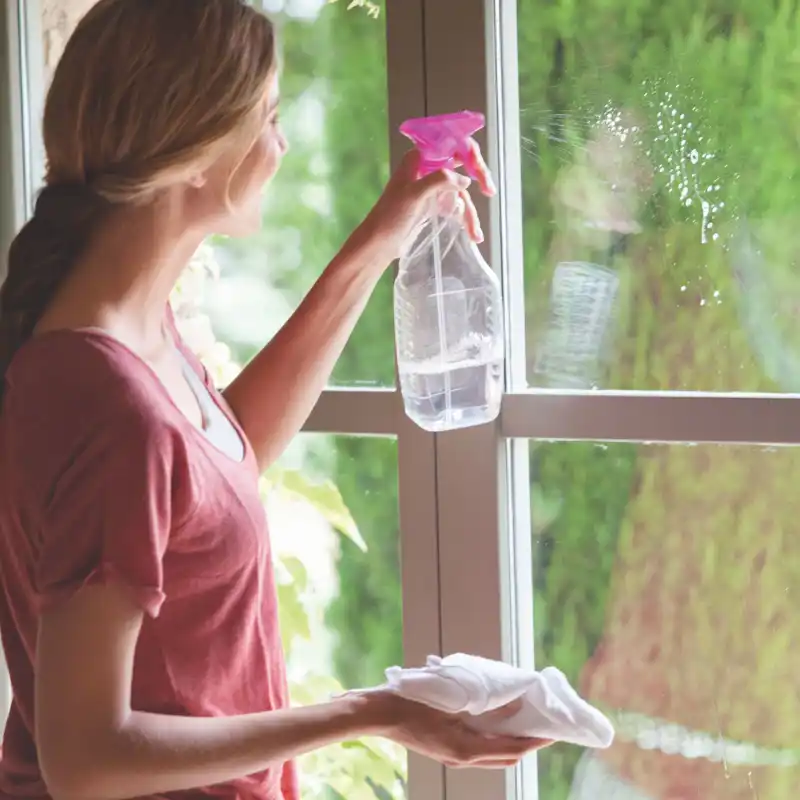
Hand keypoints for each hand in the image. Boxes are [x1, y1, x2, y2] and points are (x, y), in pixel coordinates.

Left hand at [356, 139, 496, 263]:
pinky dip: (464, 219)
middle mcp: (427, 169)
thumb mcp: (415, 195)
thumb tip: (465, 181)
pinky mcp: (433, 205)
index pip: (451, 145)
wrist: (379, 244)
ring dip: (470, 212)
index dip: (469, 154)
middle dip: (477, 179)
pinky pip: (455, 206)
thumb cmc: (391, 217)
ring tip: (476, 234)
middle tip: (490, 191)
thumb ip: (440, 180)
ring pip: (460, 192)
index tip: (479, 171)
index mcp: (419, 159)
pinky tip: (473, 234)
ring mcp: (431, 187)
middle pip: (461, 166)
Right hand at [376, 693, 551, 768]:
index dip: (534, 742)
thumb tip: (514, 701)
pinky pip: (479, 749)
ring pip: (493, 755)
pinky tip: (498, 721)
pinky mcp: (447, 750)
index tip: (553, 732)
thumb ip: (485, 702)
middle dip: (528, 744)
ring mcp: (453, 757)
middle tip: (544, 726)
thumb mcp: (452, 698)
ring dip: (512, 742)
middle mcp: (463, 759)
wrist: (380, 713)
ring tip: (526, 722)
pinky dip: (495, 738)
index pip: (511, 749)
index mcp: (466, 749)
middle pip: (506, 757)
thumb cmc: (414, 701)